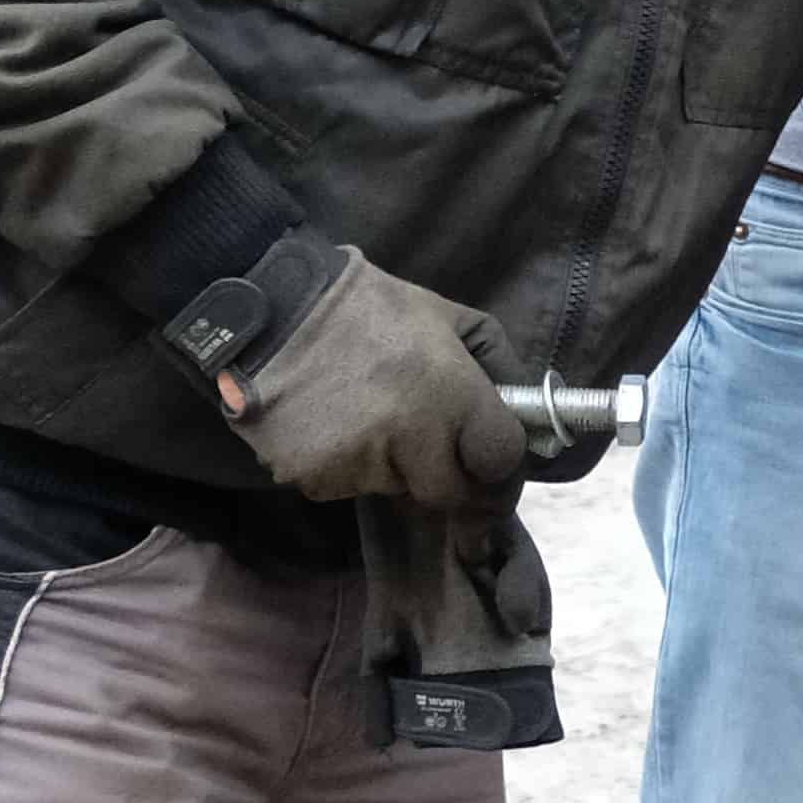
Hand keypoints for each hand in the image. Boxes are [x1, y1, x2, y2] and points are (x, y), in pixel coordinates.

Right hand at [220, 250, 532, 510]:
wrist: (272, 310)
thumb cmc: (368, 309)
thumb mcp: (449, 318)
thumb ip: (498, 366)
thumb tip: (530, 416)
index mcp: (451, 393)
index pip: (498, 462)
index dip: (501, 467)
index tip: (493, 466)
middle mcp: (410, 436)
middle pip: (449, 493)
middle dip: (448, 479)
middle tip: (431, 451)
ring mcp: (359, 463)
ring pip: (394, 489)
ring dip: (393, 467)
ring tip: (367, 415)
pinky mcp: (313, 479)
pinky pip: (345, 487)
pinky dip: (346, 467)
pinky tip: (332, 425)